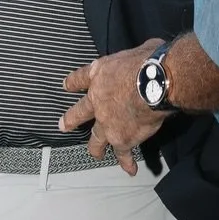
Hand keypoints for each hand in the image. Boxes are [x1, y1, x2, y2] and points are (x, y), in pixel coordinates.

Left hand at [60, 41, 166, 174]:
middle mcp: (97, 100)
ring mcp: (107, 123)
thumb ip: (135, 58)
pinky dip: (127, 162)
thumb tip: (147, 56)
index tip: (66, 86)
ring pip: (96, 140)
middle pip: (78, 113)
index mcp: (99, 74)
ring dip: (96, 148)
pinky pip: (123, 154)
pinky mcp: (122, 139)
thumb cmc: (149, 61)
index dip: (72, 83)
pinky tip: (130, 169)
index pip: (79, 78)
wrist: (155, 83)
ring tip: (96, 153)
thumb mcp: (138, 50)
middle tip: (63, 125)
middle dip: (70, 120)